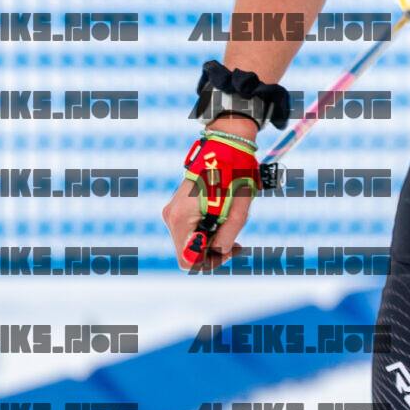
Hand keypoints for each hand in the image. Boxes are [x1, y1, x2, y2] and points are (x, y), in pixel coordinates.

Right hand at [166, 120, 260, 271]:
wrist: (225, 147)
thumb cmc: (234, 175)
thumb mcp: (238, 210)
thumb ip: (226, 236)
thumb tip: (218, 252)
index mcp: (181, 219)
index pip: (188, 261)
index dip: (211, 262)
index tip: (232, 247)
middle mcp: (171, 217)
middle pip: (189, 253)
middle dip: (214, 250)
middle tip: (236, 239)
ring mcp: (172, 212)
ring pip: (190, 242)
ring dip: (212, 239)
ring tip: (231, 224)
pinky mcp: (178, 208)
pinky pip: (191, 230)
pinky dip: (207, 231)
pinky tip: (222, 219)